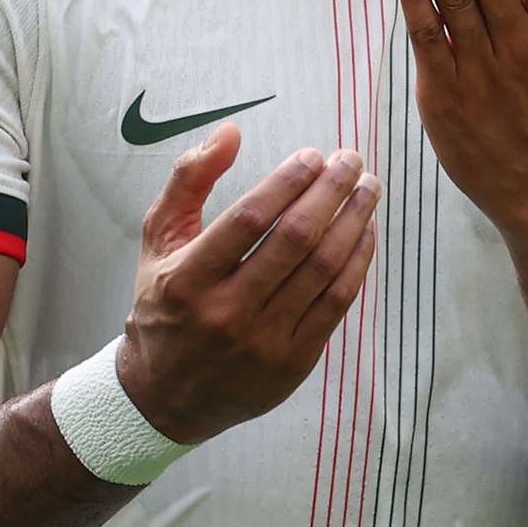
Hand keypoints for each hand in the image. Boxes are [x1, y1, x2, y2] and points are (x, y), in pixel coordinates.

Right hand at [112, 126, 382, 442]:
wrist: (166, 394)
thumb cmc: (165, 305)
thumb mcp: (158, 240)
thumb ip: (188, 180)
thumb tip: (232, 132)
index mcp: (189, 278)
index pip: (250, 220)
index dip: (288, 182)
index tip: (314, 156)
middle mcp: (226, 312)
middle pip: (295, 241)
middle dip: (331, 192)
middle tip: (351, 161)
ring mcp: (263, 341)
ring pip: (324, 271)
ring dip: (354, 222)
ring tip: (368, 188)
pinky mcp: (293, 362)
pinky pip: (337, 304)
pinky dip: (358, 263)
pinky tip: (366, 232)